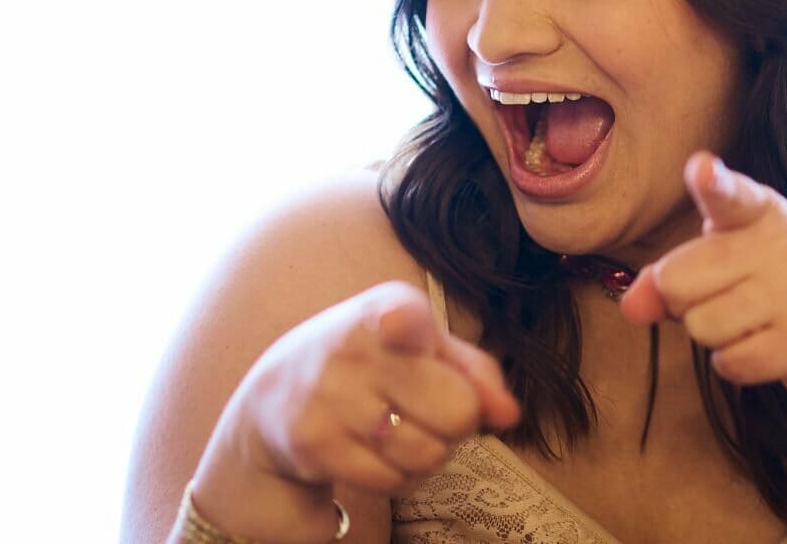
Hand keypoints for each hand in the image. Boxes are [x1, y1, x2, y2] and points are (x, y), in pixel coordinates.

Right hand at [193, 281, 518, 537]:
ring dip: (428, 454)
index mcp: (388, 306)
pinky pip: (393, 480)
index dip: (405, 325)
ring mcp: (329, 396)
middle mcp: (355, 345)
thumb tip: (509, 414)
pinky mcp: (314, 443)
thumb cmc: (373, 365)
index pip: (403, 316)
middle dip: (456, 423)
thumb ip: (476, 373)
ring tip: (399, 430)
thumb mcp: (424, 348)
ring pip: (429, 454)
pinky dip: (398, 477)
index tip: (396, 326)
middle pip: (457, 412)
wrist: (276, 395)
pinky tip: (376, 453)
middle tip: (427, 409)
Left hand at [620, 153, 786, 400]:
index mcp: (759, 210)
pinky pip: (731, 362)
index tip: (702, 170)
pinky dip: (734, 363)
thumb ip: (670, 275)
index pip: (730, 195)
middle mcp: (784, 245)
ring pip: (702, 327)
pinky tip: (764, 346)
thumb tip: (632, 306)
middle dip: (685, 301)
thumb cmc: (770, 282)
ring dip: (714, 336)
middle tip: (725, 296)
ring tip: (750, 322)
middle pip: (678, 282)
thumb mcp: (723, 261)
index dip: (712, 183)